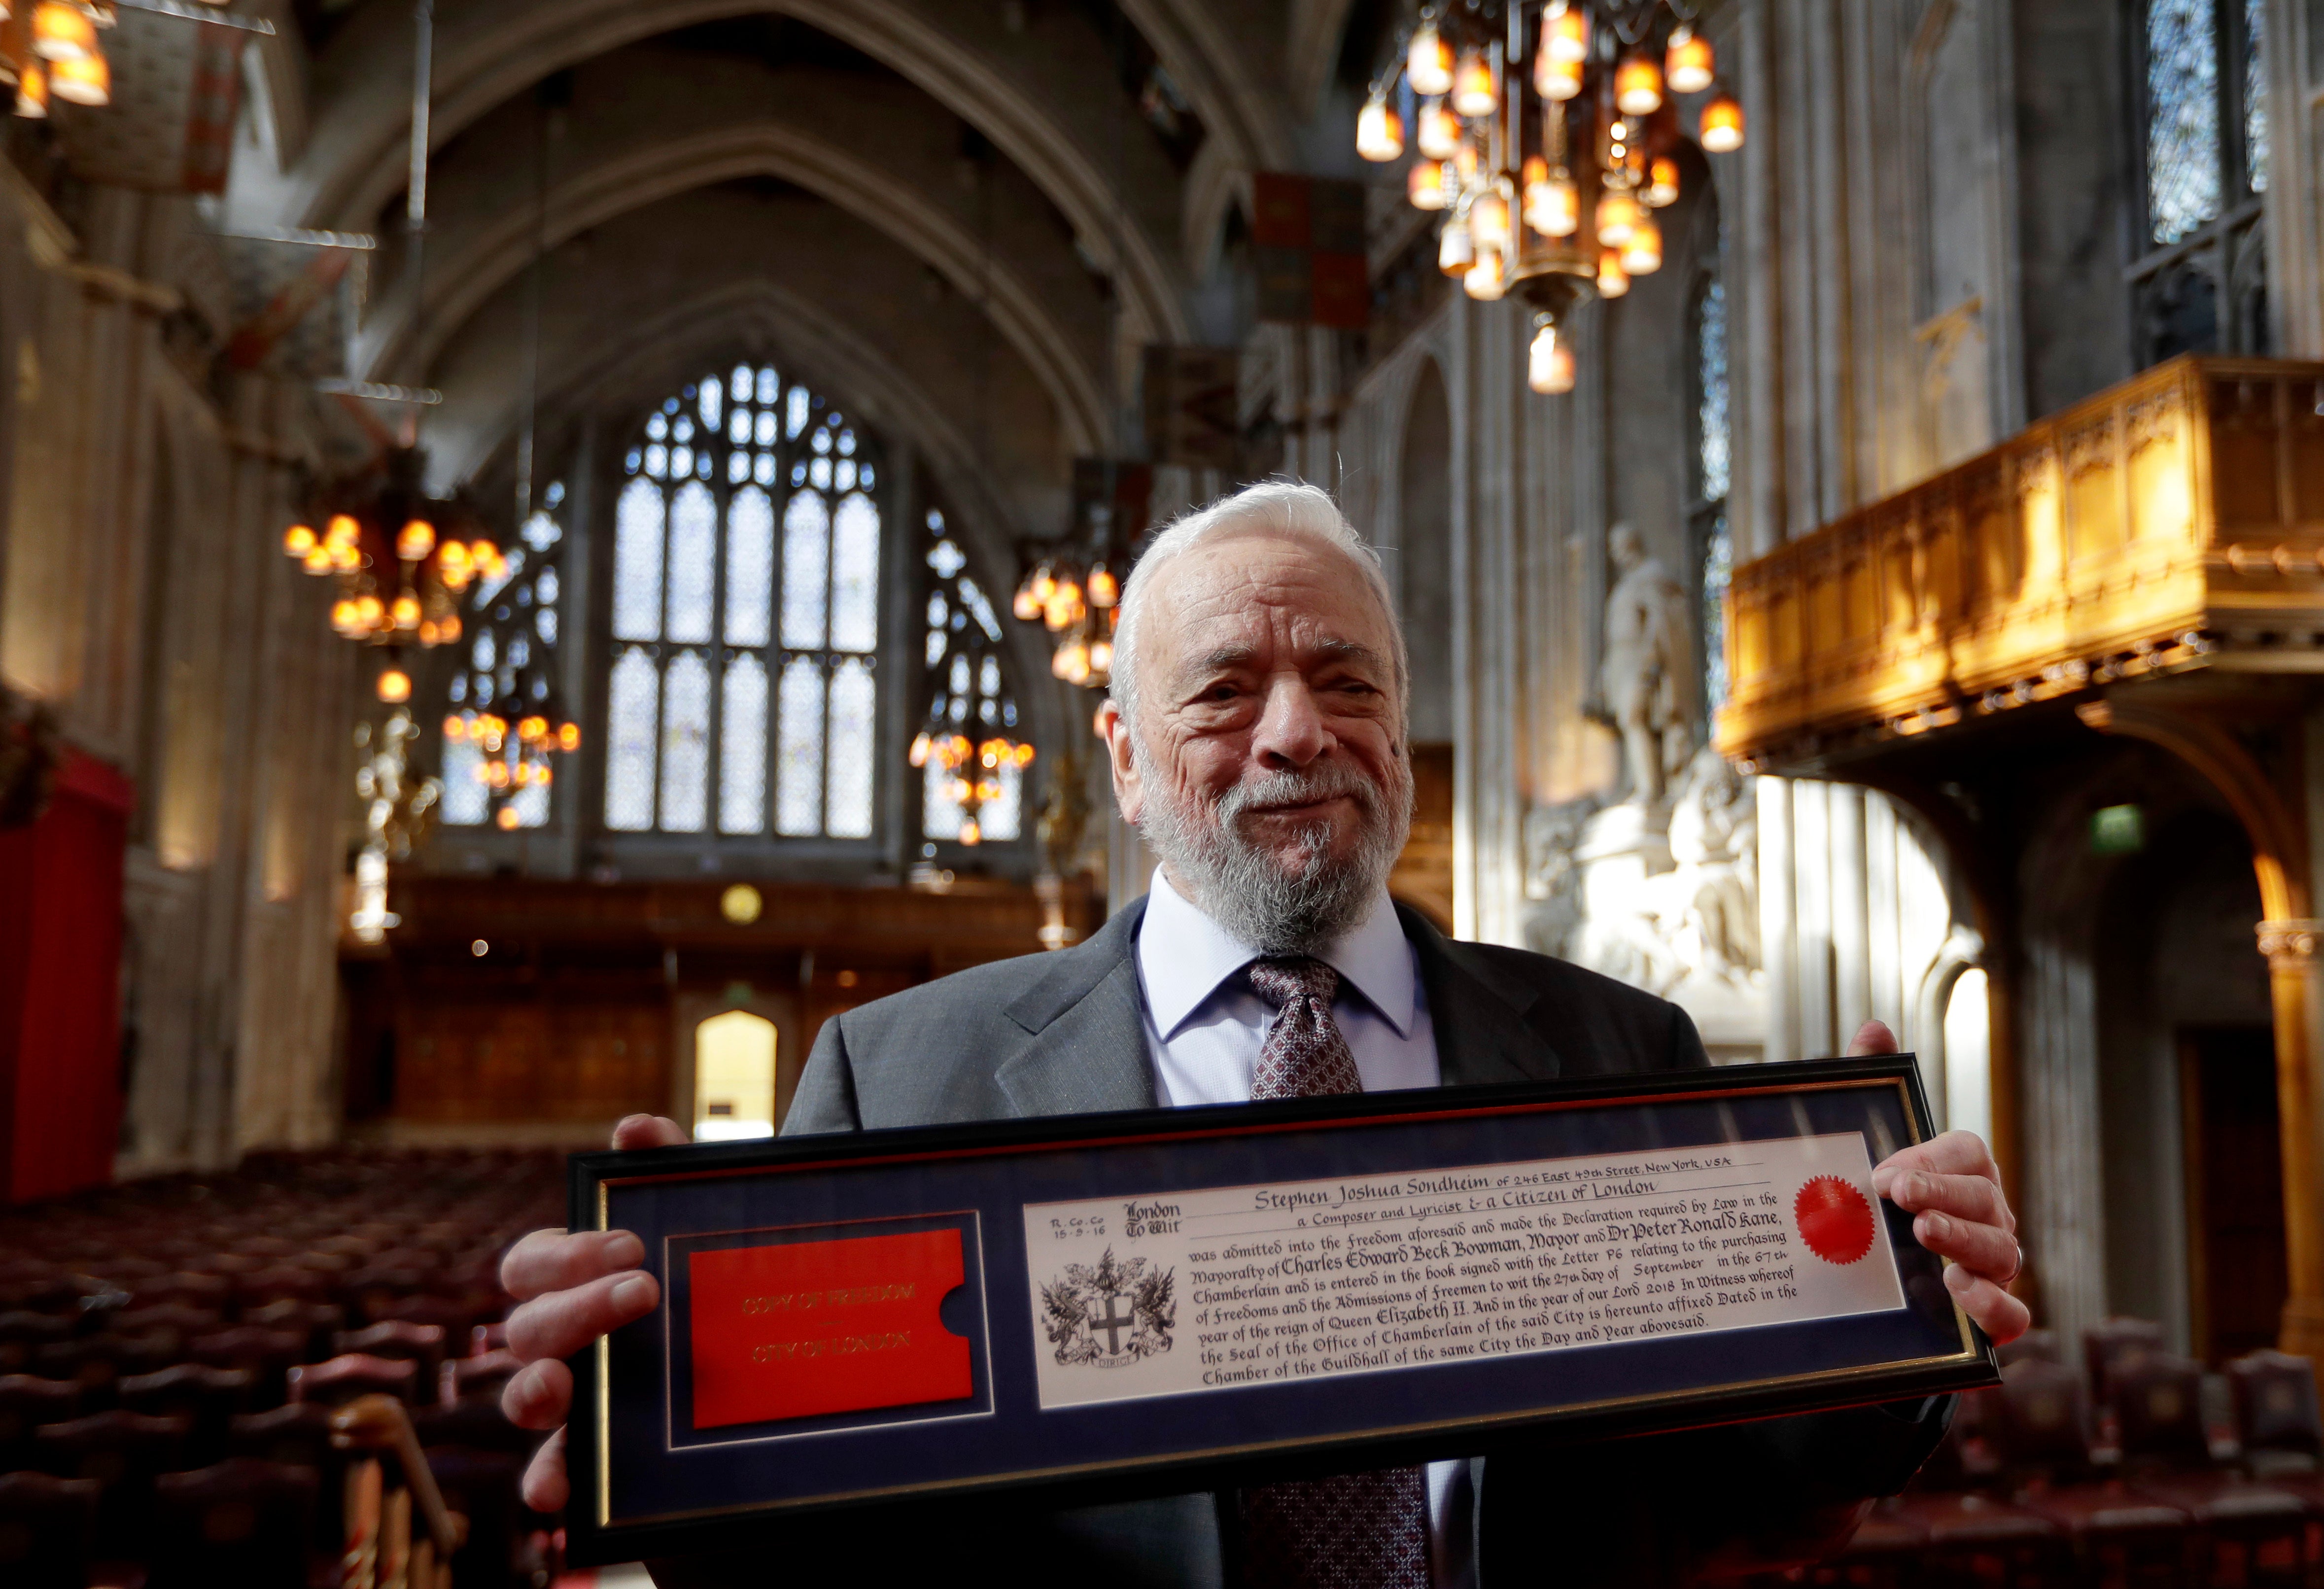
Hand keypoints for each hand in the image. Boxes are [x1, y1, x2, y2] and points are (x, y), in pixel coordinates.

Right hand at [500, 1113, 687, 1510]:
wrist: (753, 1338)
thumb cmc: (696, 1267)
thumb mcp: (692, 1216)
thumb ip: (667, 1168)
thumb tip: (636, 1129)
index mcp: (566, 1279)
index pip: (530, 1262)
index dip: (567, 1255)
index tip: (630, 1245)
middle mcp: (554, 1340)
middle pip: (530, 1326)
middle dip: (577, 1308)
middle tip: (642, 1292)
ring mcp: (568, 1399)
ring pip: (523, 1397)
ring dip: (535, 1392)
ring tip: (563, 1386)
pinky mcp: (591, 1454)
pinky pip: (553, 1472)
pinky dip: (548, 1482)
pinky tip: (559, 1497)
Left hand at [1846, 1020, 2030, 1345]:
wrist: (1860, 1289)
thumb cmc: (1870, 1205)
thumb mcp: (1859, 1145)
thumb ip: (1866, 1083)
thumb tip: (1874, 1026)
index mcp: (1962, 1174)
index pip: (1969, 1152)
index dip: (1932, 1157)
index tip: (1885, 1174)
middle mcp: (1987, 1217)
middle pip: (1986, 1199)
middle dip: (1946, 1194)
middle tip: (1901, 1197)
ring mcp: (1993, 1268)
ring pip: (2003, 1252)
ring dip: (1965, 1242)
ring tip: (1925, 1235)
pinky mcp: (1988, 1318)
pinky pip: (2013, 1317)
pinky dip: (1994, 1306)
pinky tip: (1958, 1292)